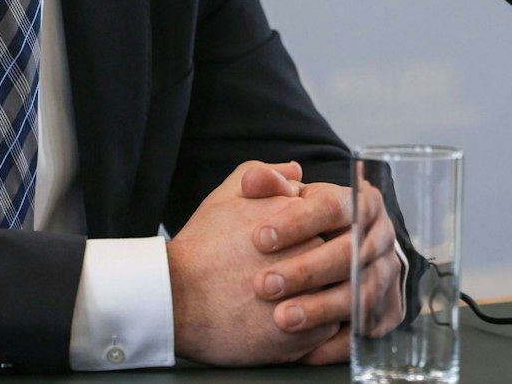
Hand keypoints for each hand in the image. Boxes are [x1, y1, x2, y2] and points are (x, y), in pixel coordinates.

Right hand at [166, 160, 344, 365]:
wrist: (174, 298)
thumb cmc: (202, 247)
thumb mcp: (229, 196)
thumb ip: (265, 176)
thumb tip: (295, 172)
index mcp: (301, 220)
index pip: (332, 223)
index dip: (315, 234)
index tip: (298, 245)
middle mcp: (311, 256)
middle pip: (337, 259)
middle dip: (322, 266)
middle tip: (296, 274)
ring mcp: (309, 299)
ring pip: (336, 296)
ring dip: (322, 298)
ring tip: (295, 299)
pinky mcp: (300, 339)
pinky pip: (325, 331)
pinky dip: (312, 328)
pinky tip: (288, 321)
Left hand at [249, 172, 405, 358]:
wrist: (336, 259)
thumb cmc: (303, 226)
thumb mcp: (284, 198)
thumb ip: (266, 184)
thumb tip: (255, 178)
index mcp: (359, 202)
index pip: (333, 206)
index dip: (297, 222)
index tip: (259, 238)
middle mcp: (380, 236)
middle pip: (350, 252)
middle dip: (306, 269)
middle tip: (265, 284)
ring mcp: (387, 274)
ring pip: (360, 292)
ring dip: (321, 308)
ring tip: (281, 318)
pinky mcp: (387, 310)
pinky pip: (367, 329)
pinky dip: (338, 341)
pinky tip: (305, 348)